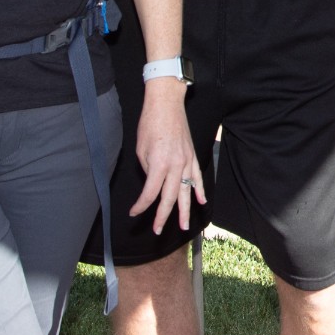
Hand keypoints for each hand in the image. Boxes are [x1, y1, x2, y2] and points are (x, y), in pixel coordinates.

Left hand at [131, 81, 205, 233]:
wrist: (166, 104)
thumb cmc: (150, 124)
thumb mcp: (141, 149)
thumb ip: (148, 169)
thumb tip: (152, 182)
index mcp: (159, 164)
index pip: (150, 193)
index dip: (141, 206)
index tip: (134, 213)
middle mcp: (175, 166)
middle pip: (169, 198)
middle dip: (163, 216)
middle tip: (158, 230)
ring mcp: (186, 162)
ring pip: (186, 192)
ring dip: (185, 210)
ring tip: (185, 226)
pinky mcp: (192, 156)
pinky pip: (197, 177)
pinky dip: (200, 190)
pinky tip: (201, 202)